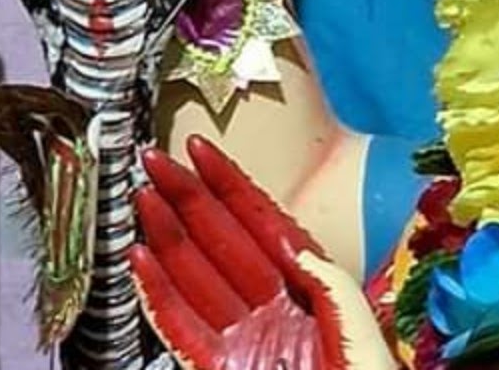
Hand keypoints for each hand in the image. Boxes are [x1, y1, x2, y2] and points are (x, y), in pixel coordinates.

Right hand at [129, 137, 393, 369]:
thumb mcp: (359, 326)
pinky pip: (181, 329)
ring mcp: (241, 338)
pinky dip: (157, 296)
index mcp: (306, 287)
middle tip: (153, 160)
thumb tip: (287, 243)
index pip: (260, 222)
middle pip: (218, 240)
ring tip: (140, 198)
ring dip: (165, 236)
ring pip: (193, 276)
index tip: (200, 150)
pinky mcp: (220, 369)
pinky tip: (138, 261)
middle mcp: (268, 305)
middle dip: (186, 198)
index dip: (229, 185)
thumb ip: (326, 281)